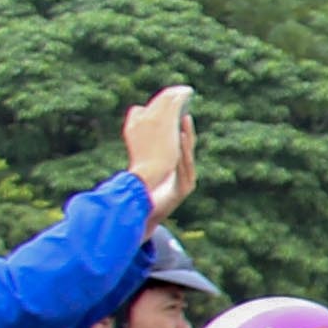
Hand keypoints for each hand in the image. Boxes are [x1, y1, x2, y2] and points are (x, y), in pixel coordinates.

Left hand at [122, 85, 200, 215]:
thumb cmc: (144, 191)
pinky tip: (179, 151)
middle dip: (187, 133)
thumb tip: (139, 128)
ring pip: (187, 160)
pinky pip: (183, 173)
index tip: (181, 113)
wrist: (142, 213)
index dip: (182, 130)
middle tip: (185, 116)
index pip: (182, 145)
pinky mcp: (182, 191)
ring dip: (186, 144)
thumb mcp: (147, 167)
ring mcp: (185, 183)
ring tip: (184, 130)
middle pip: (188, 150)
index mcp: (177, 167)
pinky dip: (182, 161)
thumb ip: (147, 152)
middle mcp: (184, 174)